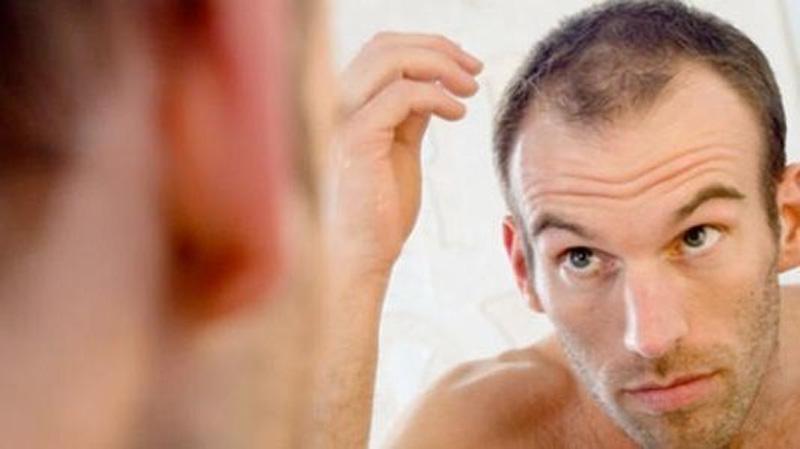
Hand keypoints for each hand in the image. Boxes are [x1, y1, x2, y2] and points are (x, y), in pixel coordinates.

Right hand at [326, 32, 481, 278]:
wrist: (361, 257)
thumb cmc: (379, 211)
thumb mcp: (400, 149)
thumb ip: (409, 114)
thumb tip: (435, 84)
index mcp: (346, 105)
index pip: (381, 49)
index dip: (426, 46)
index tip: (465, 63)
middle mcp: (336, 105)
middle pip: (384, 45)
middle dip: (438, 48)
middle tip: (475, 68)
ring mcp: (341, 120)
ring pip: (389, 59)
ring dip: (440, 65)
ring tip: (471, 86)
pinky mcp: (355, 140)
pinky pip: (401, 96)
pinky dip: (437, 96)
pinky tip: (458, 114)